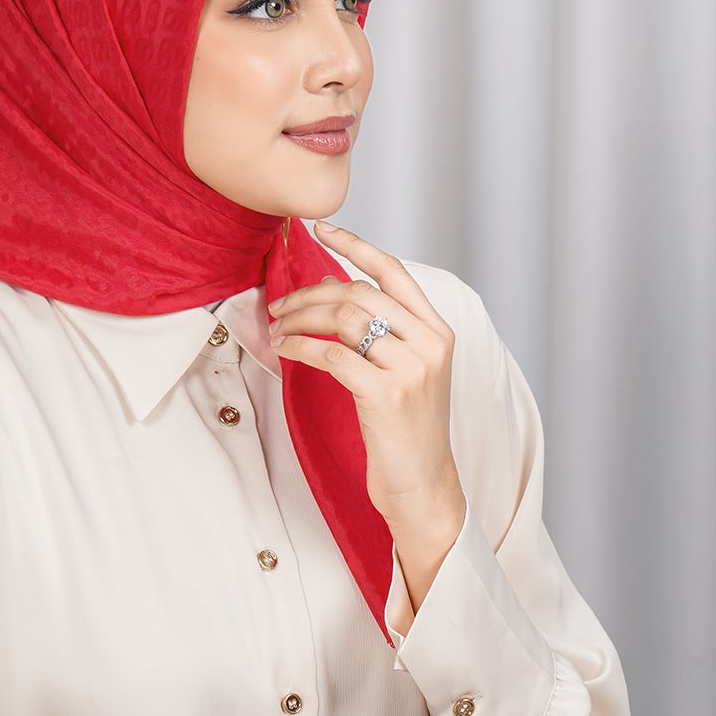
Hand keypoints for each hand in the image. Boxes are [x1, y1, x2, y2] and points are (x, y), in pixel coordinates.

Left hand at [266, 221, 463, 538]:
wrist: (424, 486)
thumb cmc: (406, 430)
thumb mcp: (402, 372)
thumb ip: (376, 329)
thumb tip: (329, 285)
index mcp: (437, 331)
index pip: (394, 271)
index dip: (356, 245)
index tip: (322, 229)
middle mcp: (430, 343)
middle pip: (359, 293)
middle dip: (310, 294)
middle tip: (280, 307)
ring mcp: (411, 368)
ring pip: (344, 319)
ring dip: (301, 320)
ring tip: (279, 331)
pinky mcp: (387, 394)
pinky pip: (333, 355)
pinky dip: (301, 348)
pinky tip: (286, 351)